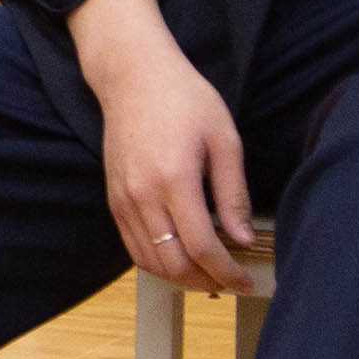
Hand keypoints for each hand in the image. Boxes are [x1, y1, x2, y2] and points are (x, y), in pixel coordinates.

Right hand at [74, 0, 257, 291]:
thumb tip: (242, 239)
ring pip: (150, 262)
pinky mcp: (113, 199)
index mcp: (174, 179)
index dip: (226, 273)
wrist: (133, 76)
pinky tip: (179, 257)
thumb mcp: (224, 139)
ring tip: (208, 274)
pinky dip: (157, 262)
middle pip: (173, 264)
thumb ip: (233, 194)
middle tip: (229, 281)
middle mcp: (142, 196)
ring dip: (180, 278)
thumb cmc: (183, 98)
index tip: (244, 283)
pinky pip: (133, 247)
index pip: (201, 247)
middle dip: (205, 282)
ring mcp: (123, 200)